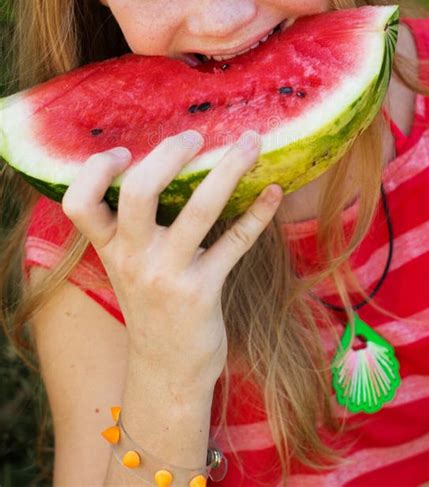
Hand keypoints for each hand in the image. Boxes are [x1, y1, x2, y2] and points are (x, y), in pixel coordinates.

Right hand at [62, 130, 282, 388]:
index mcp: (109, 247)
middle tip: (195, 135)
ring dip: (229, 169)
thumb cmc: (150, 304)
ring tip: (251, 143)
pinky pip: (235, 242)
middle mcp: (133, 258)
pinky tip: (273, 193)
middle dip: (170, 153)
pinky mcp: (202, 292)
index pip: (78, 203)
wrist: (166, 370)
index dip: (96, 170)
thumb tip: (163, 162)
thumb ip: (132, 224)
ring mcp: (168, 275)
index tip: (126, 153)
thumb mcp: (127, 265)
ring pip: (199, 209)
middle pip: (139, 192)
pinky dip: (258, 213)